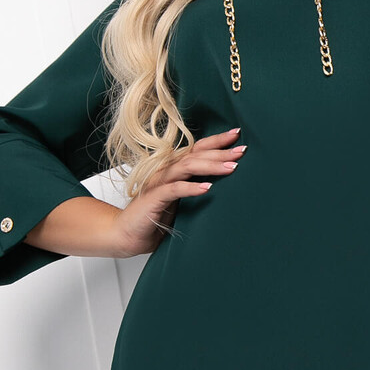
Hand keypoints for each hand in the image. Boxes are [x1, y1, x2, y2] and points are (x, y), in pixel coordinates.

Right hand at [111, 126, 246, 256]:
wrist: (127, 234)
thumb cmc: (154, 217)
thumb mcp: (181, 200)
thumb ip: (195, 187)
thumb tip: (224, 184)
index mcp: (173, 168)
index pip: (197, 149)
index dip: (216, 141)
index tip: (237, 135)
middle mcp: (165, 170)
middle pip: (196, 155)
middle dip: (220, 152)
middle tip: (242, 151)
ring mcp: (158, 183)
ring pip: (187, 167)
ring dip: (211, 166)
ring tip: (230, 168)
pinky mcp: (153, 198)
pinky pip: (174, 189)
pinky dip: (191, 188)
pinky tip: (207, 188)